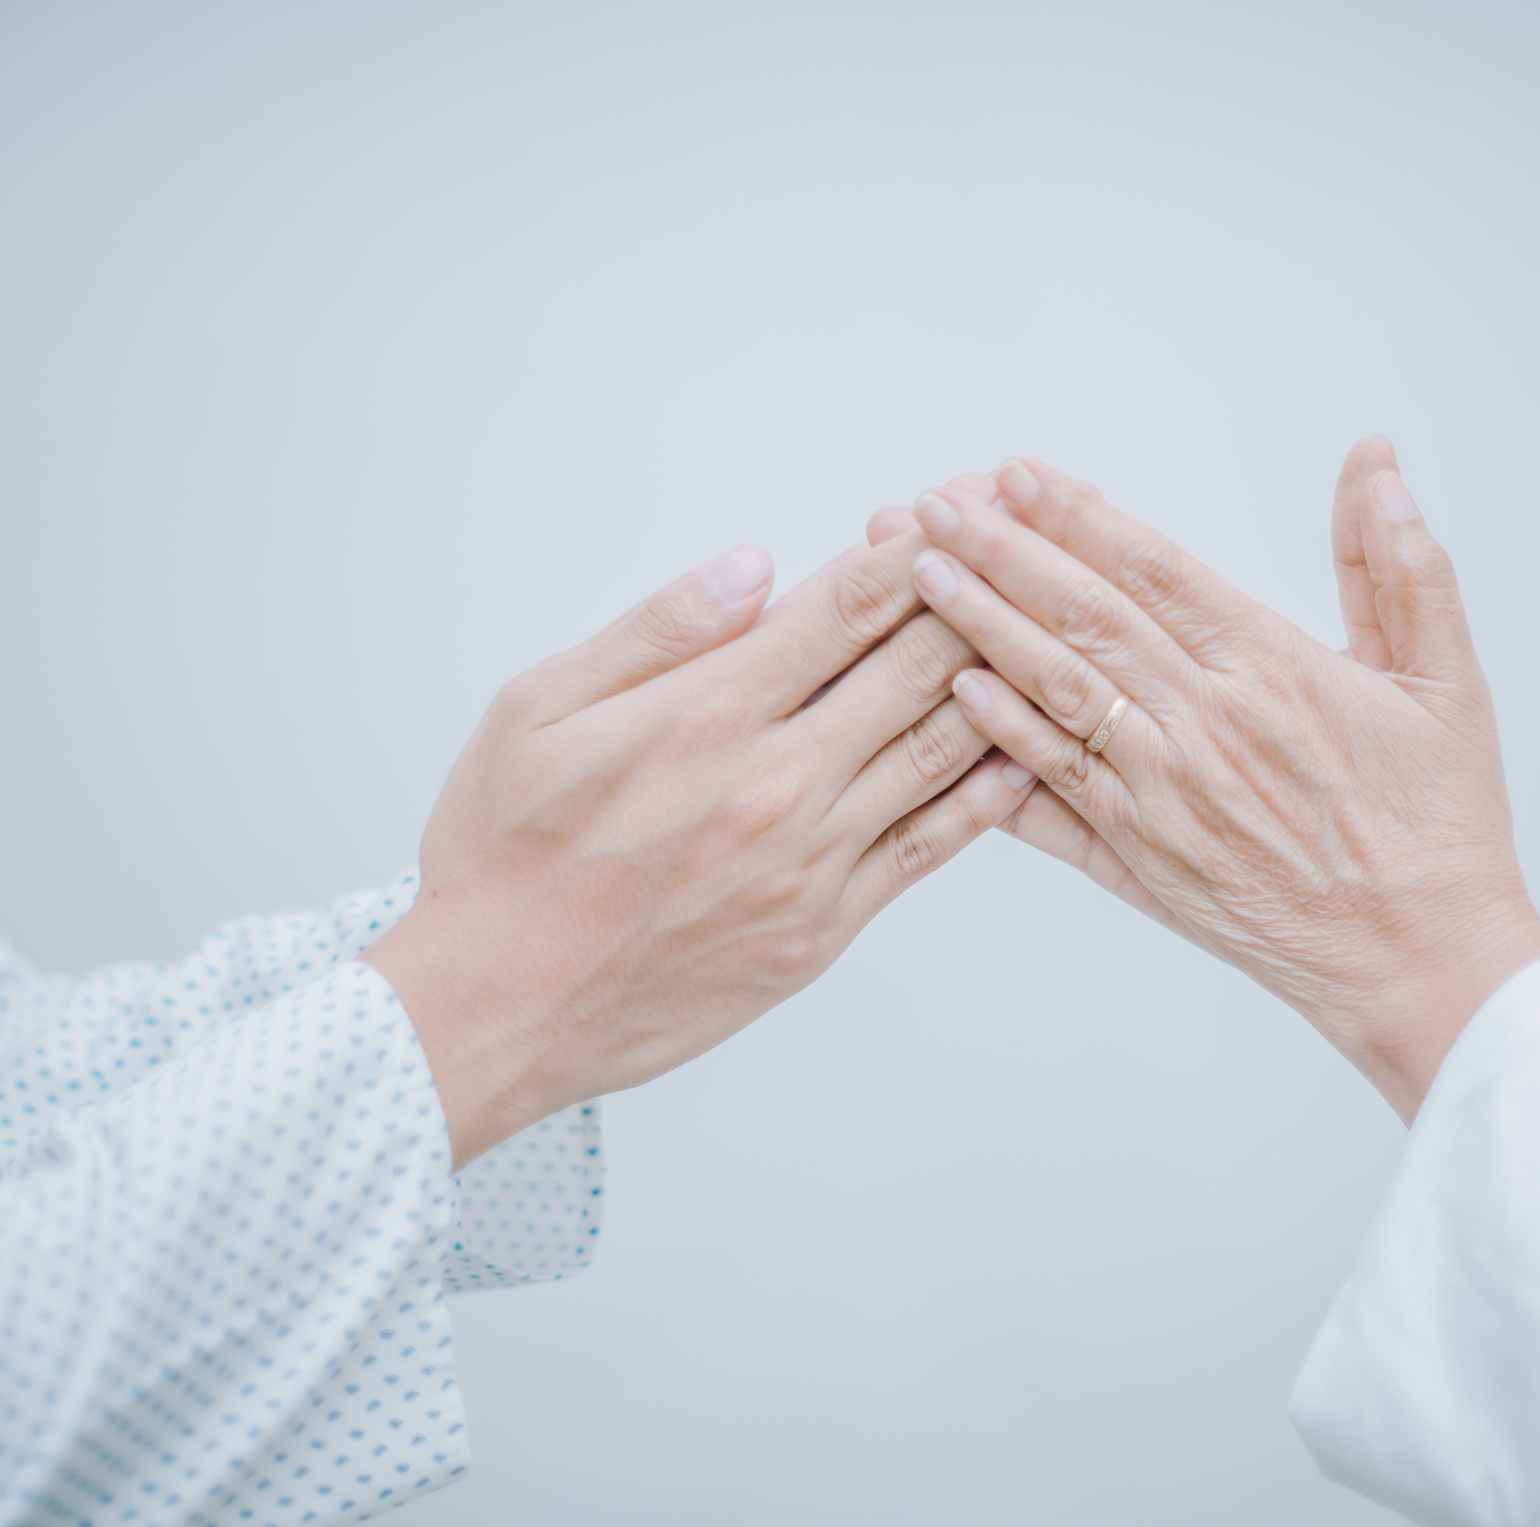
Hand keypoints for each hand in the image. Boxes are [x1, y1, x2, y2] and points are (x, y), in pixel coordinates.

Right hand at [363, 537, 1035, 1166]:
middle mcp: (776, 782)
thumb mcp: (536, 708)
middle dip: (974, 595)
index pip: (844, 608)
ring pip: (940, 749)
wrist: (497, 1007)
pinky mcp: (825, 928)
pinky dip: (985, 794)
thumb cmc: (501, 853)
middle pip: (914, 666)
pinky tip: (1023, 752)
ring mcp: (811, 861)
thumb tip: (753, 567)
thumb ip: (656, 631)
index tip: (958, 505)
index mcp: (707, 713)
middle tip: (1023, 548)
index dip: (913, 550)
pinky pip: (930, 847)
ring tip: (1042, 628)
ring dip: (996, 679)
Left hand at [882, 444, 1539, 1119]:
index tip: (1016, 472)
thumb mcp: (1446, 678)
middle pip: (1083, 618)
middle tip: (933, 503)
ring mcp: (1163, 797)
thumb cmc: (1438, 822)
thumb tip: (1374, 459)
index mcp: (1275, 669)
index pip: (1153, 570)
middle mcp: (1206, 726)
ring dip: (981, 626)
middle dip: (1000, 552)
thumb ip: (1401, 563)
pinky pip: (1054, 790)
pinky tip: (955, 692)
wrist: (1423, 961)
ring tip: (921, 572)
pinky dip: (1002, 740)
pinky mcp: (1142, 859)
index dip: (1078, 515)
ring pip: (1055, 693)